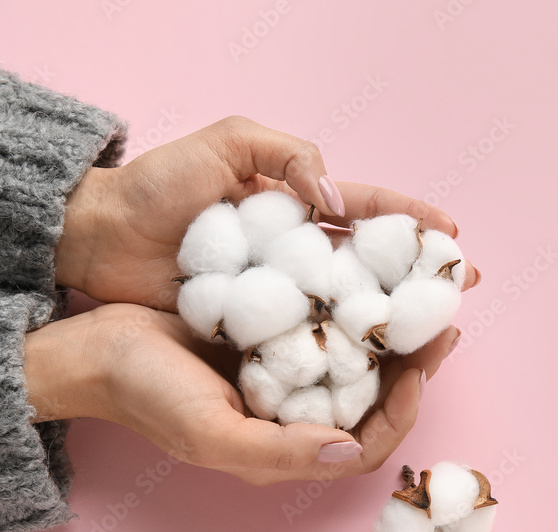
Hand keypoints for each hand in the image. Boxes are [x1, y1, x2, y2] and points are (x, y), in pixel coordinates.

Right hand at [23, 302, 460, 484]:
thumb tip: (351, 449)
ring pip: (353, 361)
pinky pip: (323, 327)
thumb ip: (280, 450)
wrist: (94, 349)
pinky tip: (366, 280)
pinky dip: (350, 310)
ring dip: (388, 333)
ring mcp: (281, 376)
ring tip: (417, 299)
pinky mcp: (268, 338)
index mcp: (284, 448)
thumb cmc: (147, 395)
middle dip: (411, 365)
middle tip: (443, 323)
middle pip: (370, 400)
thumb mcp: (209, 431)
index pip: (365, 446)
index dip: (402, 415)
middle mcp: (291, 416)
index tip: (421, 371)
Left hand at [55, 116, 478, 310]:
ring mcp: (277, 293)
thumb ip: (289, 155)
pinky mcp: (253, 328)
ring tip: (428, 334)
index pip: (367, 211)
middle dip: (417, 277)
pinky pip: (305, 339)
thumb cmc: (159, 185)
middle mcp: (295, 252)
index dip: (412, 221)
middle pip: (369, 265)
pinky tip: (369, 362)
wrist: (99, 238)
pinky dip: (338, 349)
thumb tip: (336, 204)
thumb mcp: (227, 143)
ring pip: (345, 307)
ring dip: (388, 320)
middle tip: (458, 293)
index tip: (453, 236)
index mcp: (296, 202)